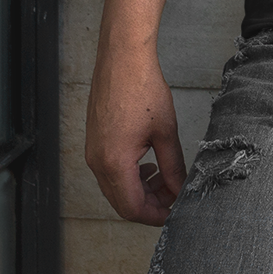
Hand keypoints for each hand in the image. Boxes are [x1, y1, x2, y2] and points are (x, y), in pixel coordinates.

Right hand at [85, 42, 185, 224]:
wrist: (123, 58)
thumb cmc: (142, 87)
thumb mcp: (165, 131)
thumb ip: (173, 166)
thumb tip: (180, 189)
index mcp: (114, 163)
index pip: (132, 208)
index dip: (155, 215)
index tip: (174, 211)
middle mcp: (97, 162)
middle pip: (121, 202)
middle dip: (149, 204)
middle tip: (173, 195)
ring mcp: (92, 151)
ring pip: (115, 188)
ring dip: (139, 190)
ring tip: (164, 177)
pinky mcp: (93, 140)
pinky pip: (109, 171)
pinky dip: (128, 176)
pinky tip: (147, 163)